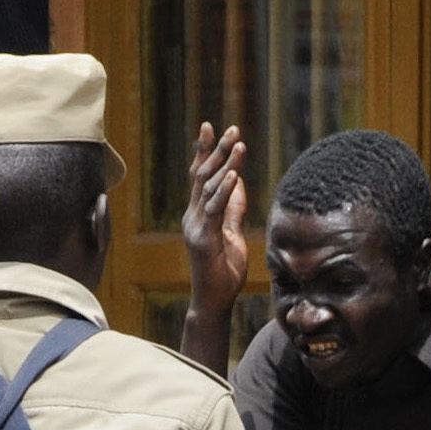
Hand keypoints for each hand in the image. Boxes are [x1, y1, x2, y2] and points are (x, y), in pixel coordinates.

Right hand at [181, 122, 248, 316]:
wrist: (213, 301)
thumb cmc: (223, 271)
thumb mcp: (232, 233)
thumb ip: (233, 208)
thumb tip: (237, 181)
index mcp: (198, 214)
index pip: (200, 177)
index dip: (206, 151)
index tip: (212, 127)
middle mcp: (193, 216)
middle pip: (202, 176)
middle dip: (216, 150)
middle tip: (232, 128)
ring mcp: (196, 227)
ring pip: (209, 188)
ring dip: (225, 164)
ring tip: (238, 143)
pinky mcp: (203, 240)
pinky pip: (215, 210)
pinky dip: (224, 191)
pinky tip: (233, 175)